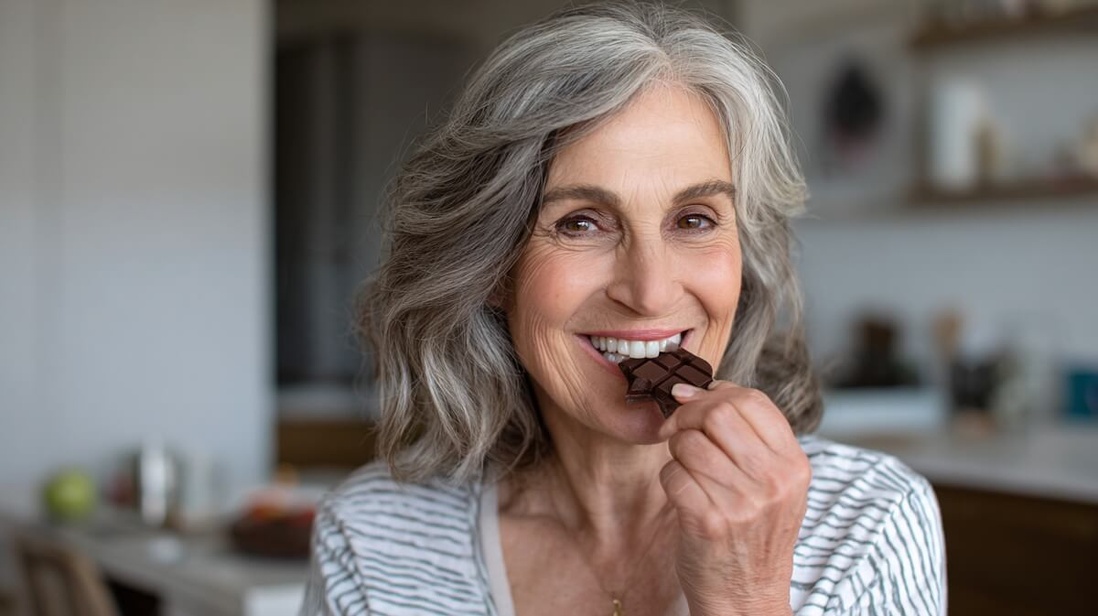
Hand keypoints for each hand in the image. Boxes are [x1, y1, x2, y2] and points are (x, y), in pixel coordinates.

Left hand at [657, 381, 809, 615]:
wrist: (748, 596)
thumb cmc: (754, 533)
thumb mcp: (773, 483)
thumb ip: (747, 435)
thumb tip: (694, 389)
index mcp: (793, 465)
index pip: (751, 400)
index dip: (714, 394)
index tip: (695, 404)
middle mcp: (772, 482)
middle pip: (717, 414)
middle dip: (688, 417)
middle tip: (680, 432)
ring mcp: (741, 502)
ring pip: (689, 442)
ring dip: (677, 452)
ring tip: (690, 471)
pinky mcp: (707, 521)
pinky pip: (672, 474)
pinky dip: (670, 480)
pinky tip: (684, 496)